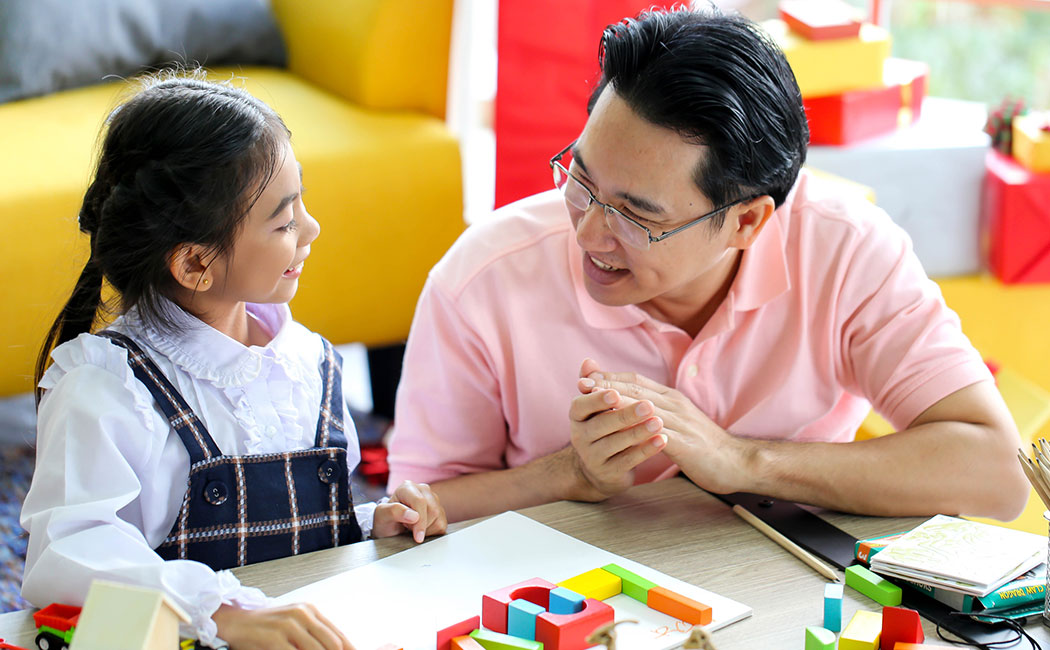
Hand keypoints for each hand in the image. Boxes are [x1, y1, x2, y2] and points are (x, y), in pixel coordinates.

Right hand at [212, 603, 352, 649]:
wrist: (235, 621)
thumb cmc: (266, 626)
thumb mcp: (294, 624)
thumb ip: (314, 635)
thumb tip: (338, 649)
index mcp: (310, 610)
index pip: (339, 637)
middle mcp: (302, 614)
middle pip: (332, 645)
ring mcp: (288, 625)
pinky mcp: (273, 638)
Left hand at [373, 480, 447, 541]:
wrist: (390, 528)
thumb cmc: (385, 520)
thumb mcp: (381, 516)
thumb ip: (394, 512)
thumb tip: (414, 516)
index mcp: (408, 487)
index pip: (420, 501)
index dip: (420, 521)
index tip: (417, 537)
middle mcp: (423, 490)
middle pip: (433, 510)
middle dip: (421, 526)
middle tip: (407, 528)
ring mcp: (433, 500)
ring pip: (439, 518)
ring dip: (425, 529)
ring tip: (411, 526)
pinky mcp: (440, 511)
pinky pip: (441, 525)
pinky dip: (431, 532)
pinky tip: (420, 529)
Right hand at [568, 359, 667, 498]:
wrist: (600, 469)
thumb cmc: (602, 429)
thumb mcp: (596, 407)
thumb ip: (595, 383)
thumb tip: (588, 361)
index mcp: (577, 417)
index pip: (581, 405)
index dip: (597, 400)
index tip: (615, 393)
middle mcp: (580, 437)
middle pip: (602, 424)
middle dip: (625, 414)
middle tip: (648, 406)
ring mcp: (593, 457)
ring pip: (616, 443)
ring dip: (638, 431)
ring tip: (659, 422)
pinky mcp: (608, 473)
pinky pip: (628, 461)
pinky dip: (645, 450)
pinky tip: (662, 441)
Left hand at [583, 361, 750, 493]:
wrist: (737, 462)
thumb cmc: (705, 445)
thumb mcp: (679, 422)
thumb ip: (658, 411)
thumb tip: (636, 404)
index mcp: (673, 399)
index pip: (637, 382)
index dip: (611, 378)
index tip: (587, 376)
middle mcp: (676, 406)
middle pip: (636, 390)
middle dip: (607, 385)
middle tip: (581, 382)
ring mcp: (681, 423)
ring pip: (644, 407)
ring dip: (617, 401)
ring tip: (594, 398)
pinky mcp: (686, 444)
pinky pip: (659, 433)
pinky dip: (639, 428)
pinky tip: (621, 429)